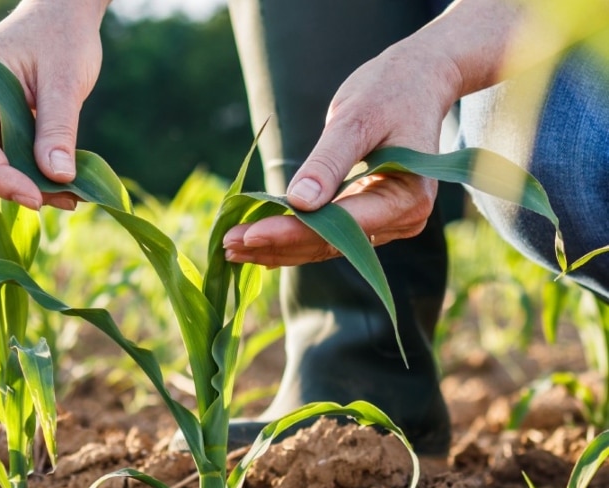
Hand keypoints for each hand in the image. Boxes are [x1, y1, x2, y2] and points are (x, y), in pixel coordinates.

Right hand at [0, 0, 108, 210]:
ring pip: (2, 163)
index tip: (35, 198)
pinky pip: (16, 156)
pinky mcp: (3, 126)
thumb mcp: (63, 81)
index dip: (1, 177)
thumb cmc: (60, 36)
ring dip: (35, 184)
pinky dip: (40, 172)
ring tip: (73, 197)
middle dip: (23, 185)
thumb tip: (59, 178)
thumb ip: (57, 128)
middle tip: (65, 200)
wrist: (65, 13)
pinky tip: (68, 185)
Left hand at [224, 0, 520, 266]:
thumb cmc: (390, 91)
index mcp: (407, 197)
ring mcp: (387, 223)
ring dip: (278, 248)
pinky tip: (256, 245)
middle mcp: (402, 220)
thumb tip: (299, 203)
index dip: (292, 232)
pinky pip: (327, 236)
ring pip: (324, 246)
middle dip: (277, 244)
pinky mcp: (369, 219)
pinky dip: (291, 238)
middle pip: (330, 243)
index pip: (341, 226)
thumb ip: (329, 161)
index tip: (250, 234)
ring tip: (231, 249)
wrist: (415, 83)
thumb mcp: (357, 118)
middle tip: (227, 244)